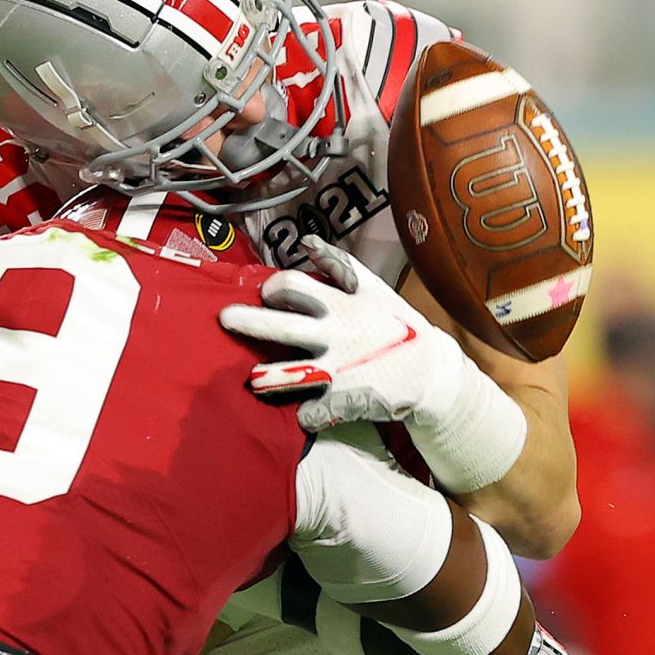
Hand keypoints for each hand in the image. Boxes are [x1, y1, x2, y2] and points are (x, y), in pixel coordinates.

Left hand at [219, 236, 465, 431]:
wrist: (431, 373)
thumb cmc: (397, 326)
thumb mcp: (373, 289)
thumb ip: (339, 264)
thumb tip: (306, 242)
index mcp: (340, 306)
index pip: (292, 286)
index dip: (273, 287)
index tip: (268, 295)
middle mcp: (333, 335)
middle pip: (278, 326)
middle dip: (245, 321)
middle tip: (224, 319)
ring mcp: (336, 370)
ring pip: (285, 375)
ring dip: (263, 377)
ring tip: (254, 379)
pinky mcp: (342, 402)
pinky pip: (309, 412)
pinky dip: (302, 413)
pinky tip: (300, 411)